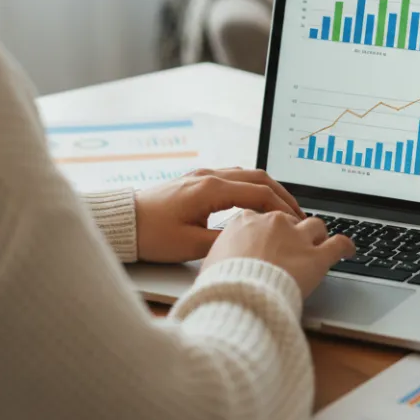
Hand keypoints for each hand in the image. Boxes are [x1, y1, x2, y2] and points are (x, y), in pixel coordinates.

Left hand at [132, 168, 305, 262]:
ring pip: (246, 174)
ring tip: (281, 208)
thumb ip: (225, 241)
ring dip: (266, 189)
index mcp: (210, 188)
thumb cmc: (151, 235)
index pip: (258, 193)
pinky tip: (255, 201)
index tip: (296, 222)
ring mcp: (201, 175)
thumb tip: (251, 240)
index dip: (281, 208)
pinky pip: (232, 177)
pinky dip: (250, 187)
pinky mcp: (195, 180)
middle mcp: (208, 176)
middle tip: (298, 214)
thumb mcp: (191, 245)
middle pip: (257, 177)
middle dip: (281, 195)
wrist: (122, 223)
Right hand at [202, 211, 355, 297]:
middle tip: (291, 247)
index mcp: (246, 220)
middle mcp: (273, 222)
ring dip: (317, 235)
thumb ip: (222, 254)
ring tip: (319, 244)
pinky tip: (349, 251)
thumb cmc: (219, 285)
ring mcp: (297, 237)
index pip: (261, 216)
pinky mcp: (316, 257)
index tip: (267, 239)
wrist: (237, 298)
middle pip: (288, 219)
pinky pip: (338, 245)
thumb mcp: (210, 263)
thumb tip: (221, 263)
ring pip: (315, 226)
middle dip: (291, 232)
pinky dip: (346, 246)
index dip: (266, 229)